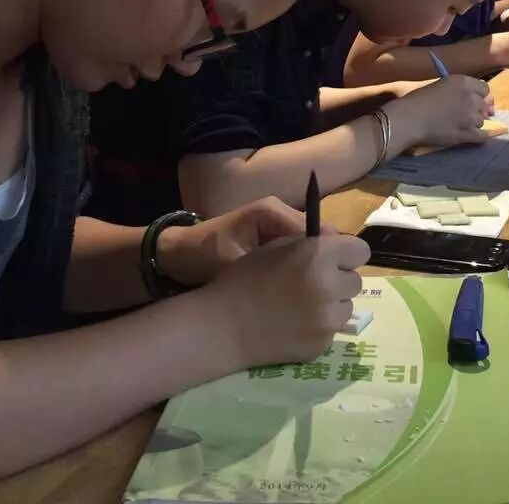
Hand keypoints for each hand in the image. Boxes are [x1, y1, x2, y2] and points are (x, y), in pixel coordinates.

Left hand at [157, 197, 329, 286]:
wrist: (175, 259)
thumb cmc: (202, 257)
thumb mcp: (235, 263)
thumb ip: (271, 267)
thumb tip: (310, 277)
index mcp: (272, 212)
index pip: (316, 229)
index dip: (330, 255)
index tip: (333, 283)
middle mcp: (278, 215)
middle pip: (318, 239)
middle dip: (325, 264)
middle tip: (327, 293)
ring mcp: (276, 229)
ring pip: (310, 249)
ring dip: (314, 270)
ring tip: (317, 296)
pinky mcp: (271, 243)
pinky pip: (297, 255)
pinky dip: (301, 272)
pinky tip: (302, 294)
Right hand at [210, 232, 369, 366]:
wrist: (223, 326)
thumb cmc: (244, 279)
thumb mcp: (276, 247)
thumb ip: (310, 243)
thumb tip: (336, 245)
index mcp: (319, 256)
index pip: (360, 250)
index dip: (346, 253)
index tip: (333, 259)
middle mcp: (330, 286)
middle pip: (355, 281)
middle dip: (338, 280)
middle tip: (313, 283)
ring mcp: (328, 320)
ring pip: (346, 307)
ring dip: (331, 304)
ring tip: (302, 306)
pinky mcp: (322, 345)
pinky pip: (331, 330)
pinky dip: (318, 327)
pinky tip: (294, 326)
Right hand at [386, 74, 494, 148]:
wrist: (409, 118)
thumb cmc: (417, 100)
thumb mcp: (440, 85)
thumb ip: (456, 89)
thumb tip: (468, 98)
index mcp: (463, 82)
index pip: (484, 88)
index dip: (479, 95)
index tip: (474, 100)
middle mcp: (471, 97)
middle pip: (483, 105)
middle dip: (476, 109)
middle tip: (464, 115)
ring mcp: (471, 116)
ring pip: (481, 121)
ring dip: (473, 124)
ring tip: (460, 126)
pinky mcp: (468, 133)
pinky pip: (482, 136)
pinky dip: (479, 137)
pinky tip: (471, 137)